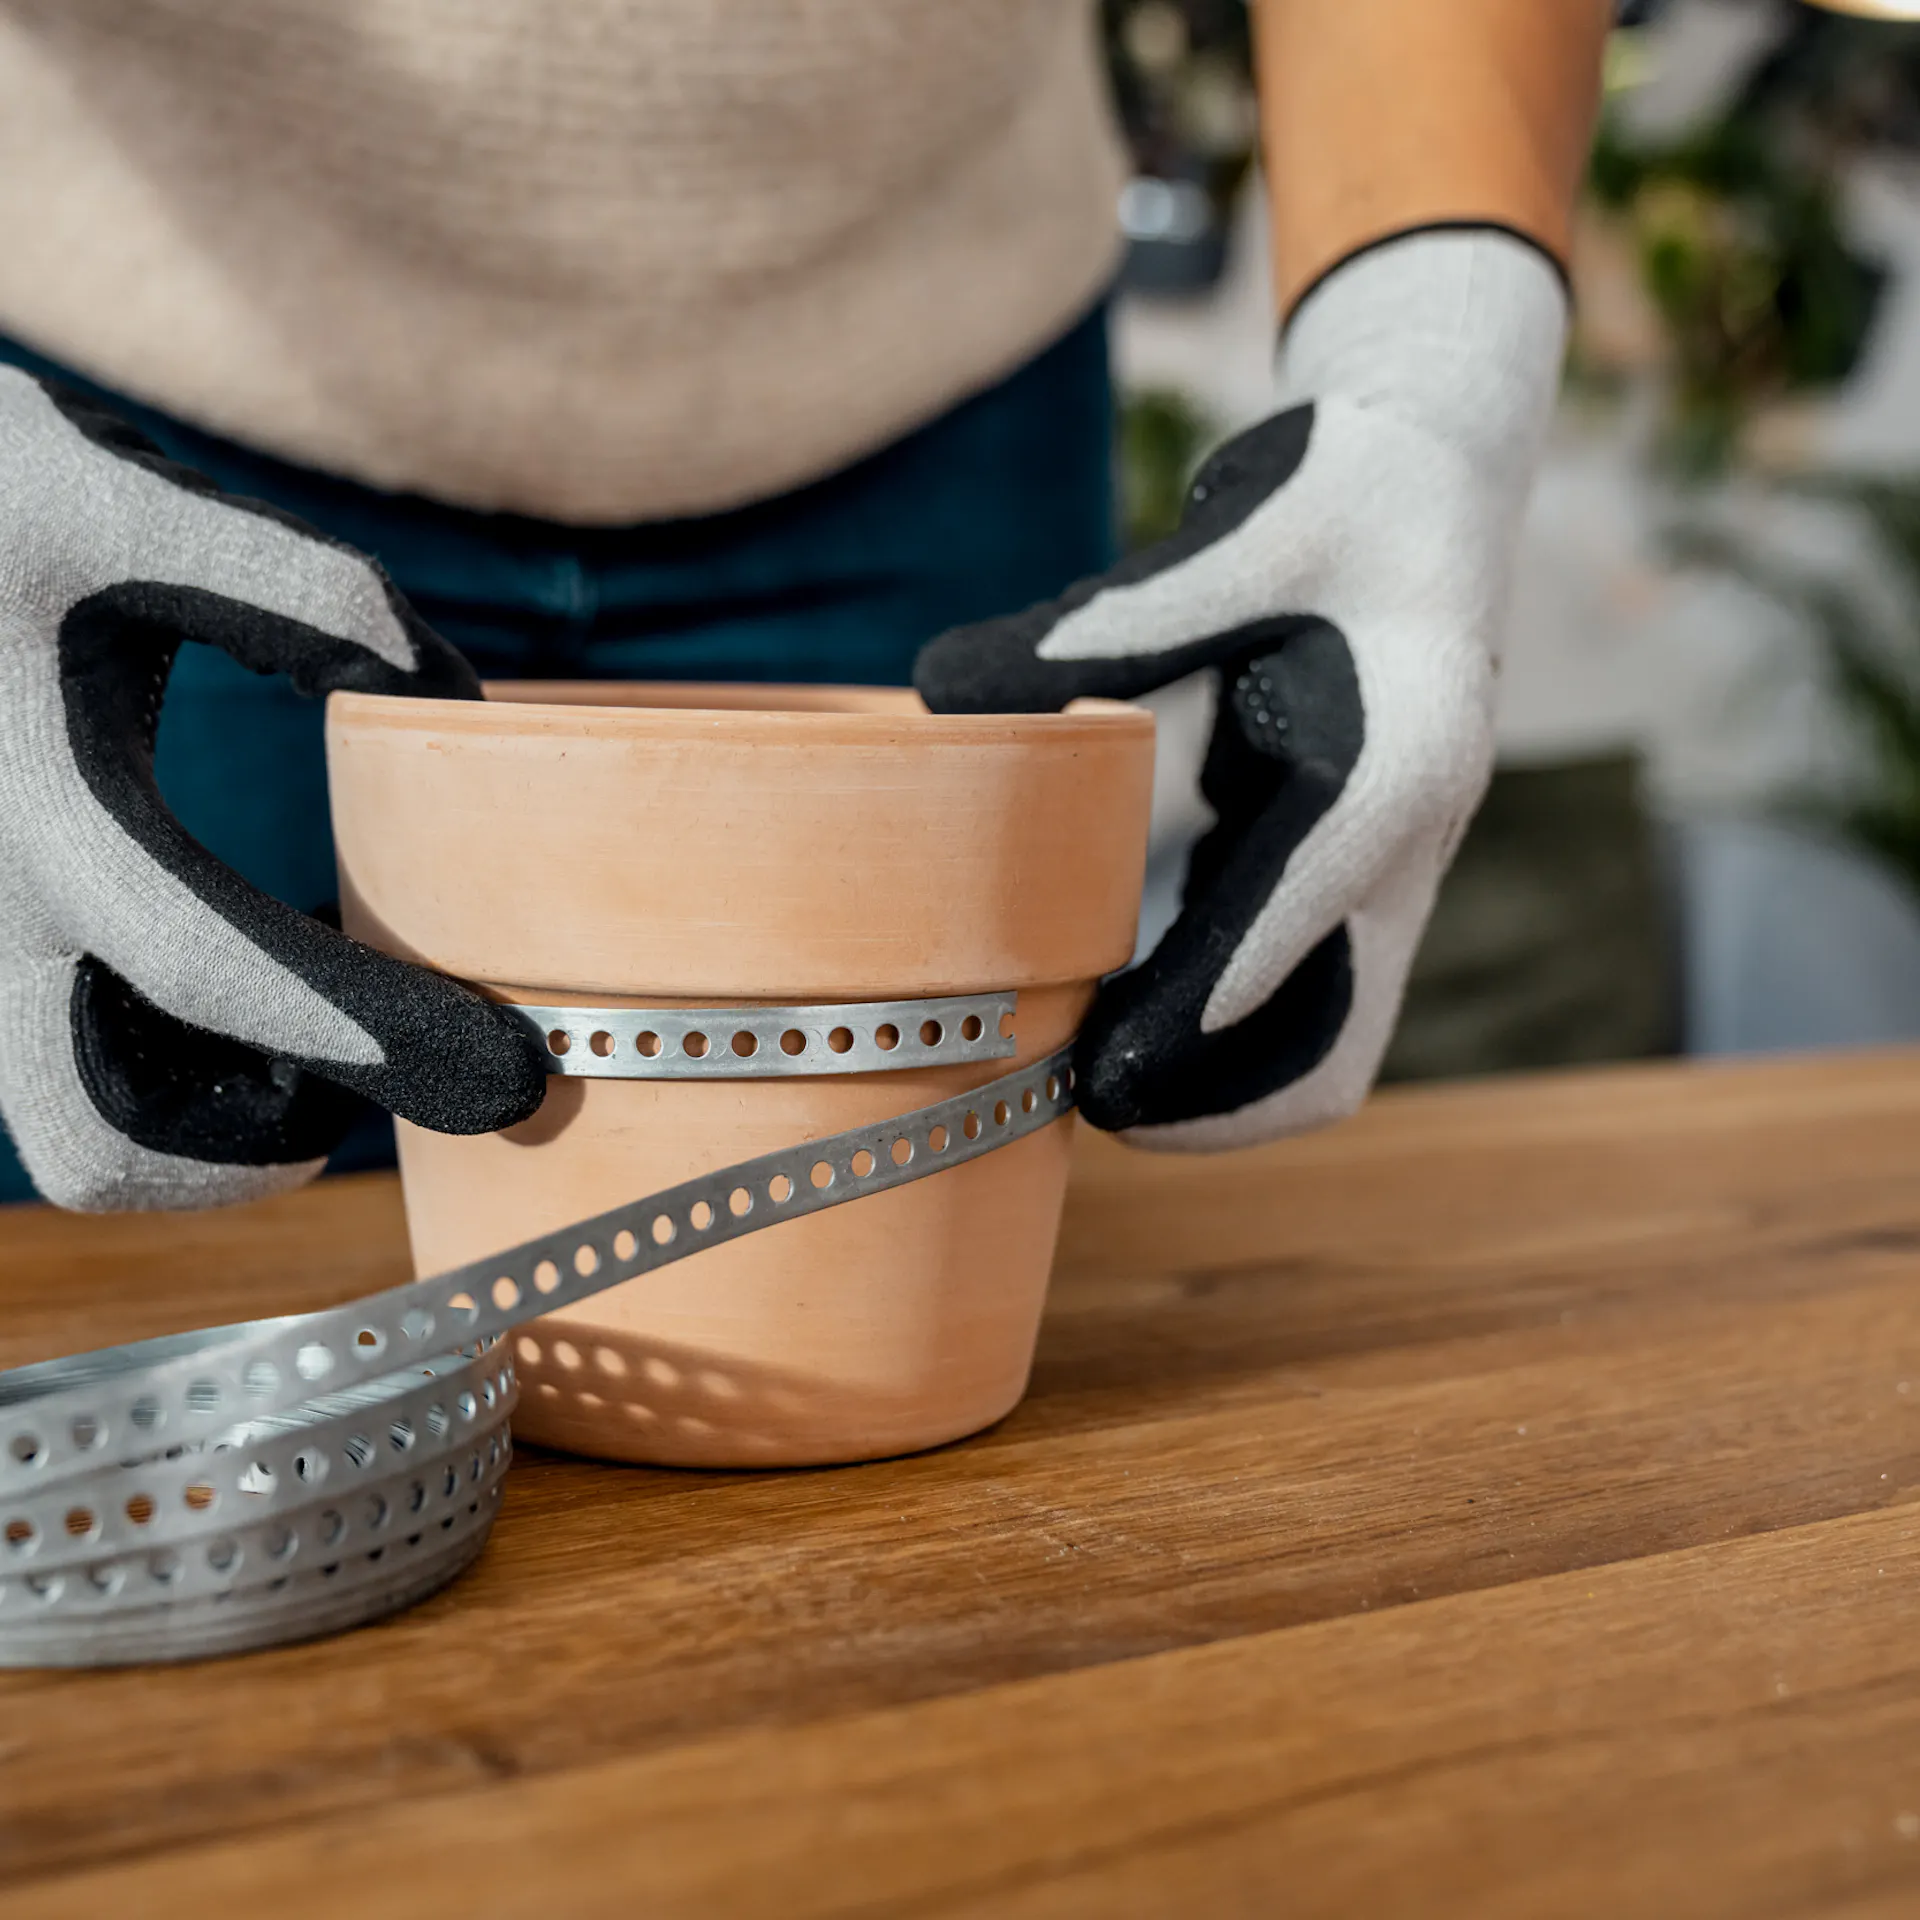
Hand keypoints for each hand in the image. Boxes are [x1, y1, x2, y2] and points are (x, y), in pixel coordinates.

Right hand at [0, 370, 545, 1209]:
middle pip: (98, 1142)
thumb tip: (459, 702)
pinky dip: (164, 1076)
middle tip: (372, 1089)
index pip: (227, 978)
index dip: (385, 1041)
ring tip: (315, 1036)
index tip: (515, 1074)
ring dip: (204, 1127)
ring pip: (68, 1130)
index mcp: (43, 809)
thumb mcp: (133, 506)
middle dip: (256, 1152)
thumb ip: (302, 591)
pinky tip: (245, 986)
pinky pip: (57, 1071)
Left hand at [916, 230, 1566, 1147]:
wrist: (1441, 481)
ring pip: (1330, 1042)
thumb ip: (1111, 623)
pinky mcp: (1364, 877)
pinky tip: (1128, 1021)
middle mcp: (1413, 842)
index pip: (1307, 906)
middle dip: (1220, 1095)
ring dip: (1224, 1088)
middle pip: (1338, 1037)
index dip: (1208, 997)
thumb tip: (946, 692)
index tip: (1118, 1067)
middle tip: (1091, 1103)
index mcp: (1404, 760)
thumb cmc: (1345, 495)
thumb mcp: (1239, 533)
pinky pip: (1311, 1004)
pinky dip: (1228, 1039)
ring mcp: (1397, 872)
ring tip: (1096, 1093)